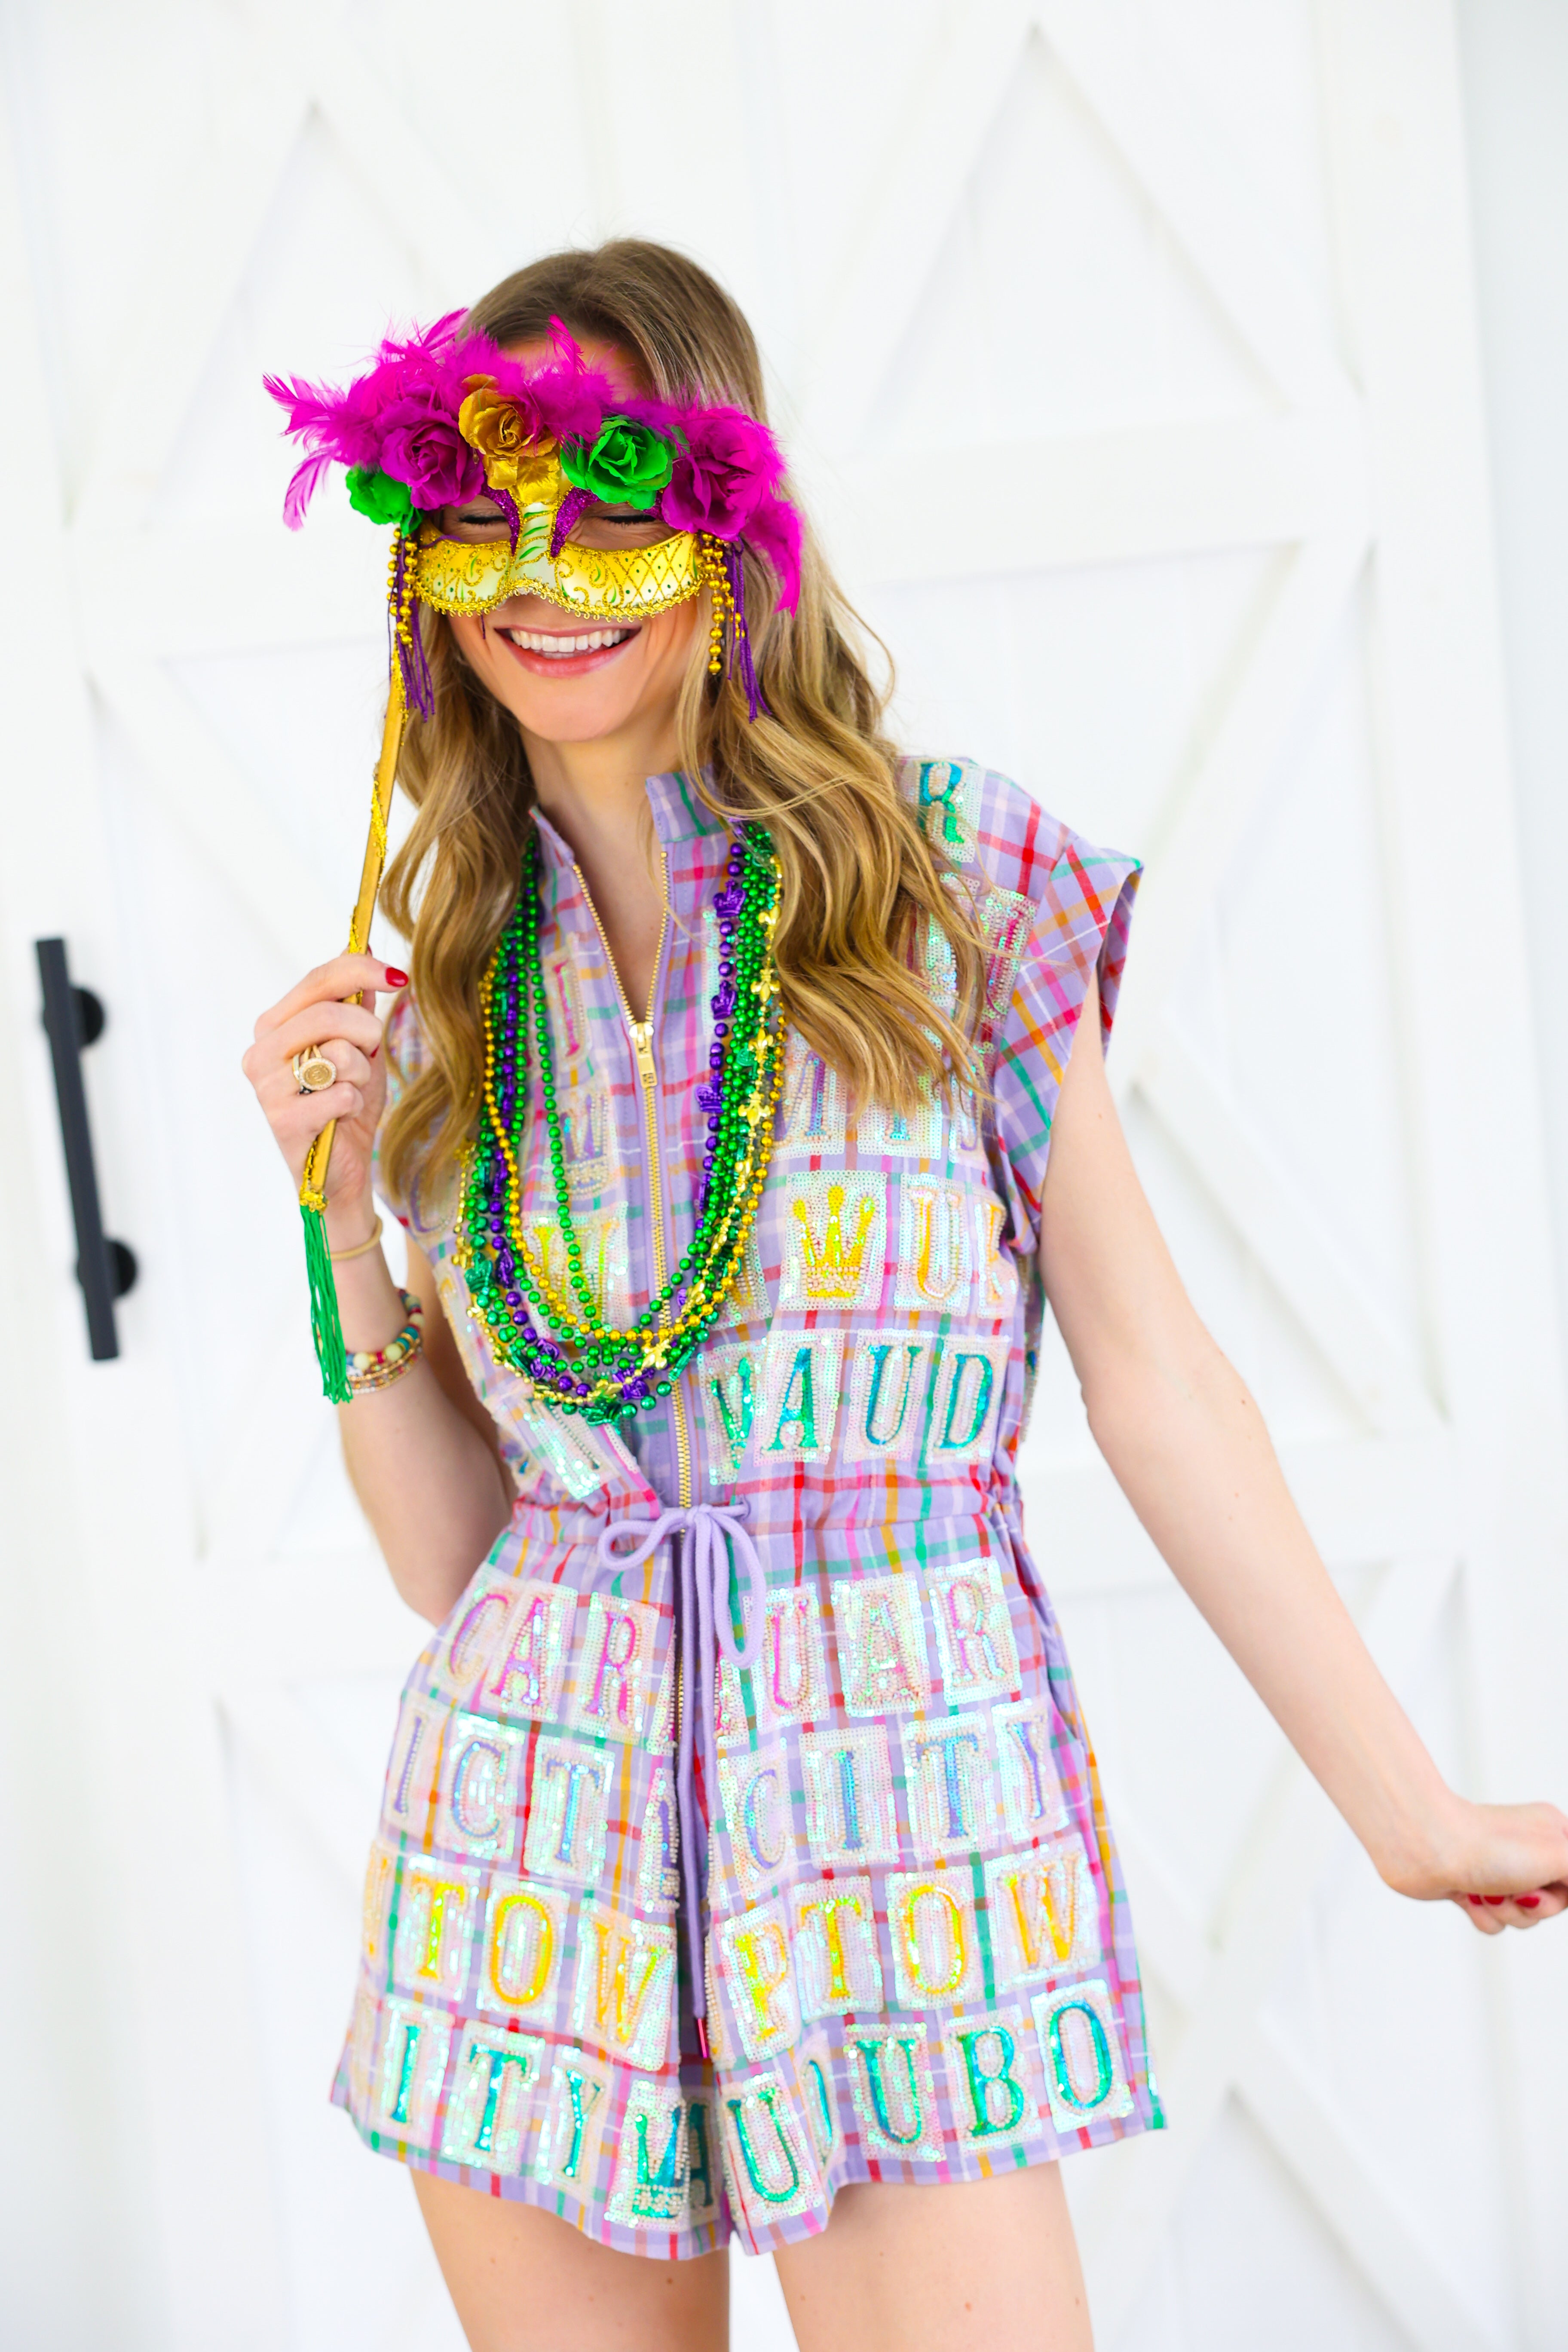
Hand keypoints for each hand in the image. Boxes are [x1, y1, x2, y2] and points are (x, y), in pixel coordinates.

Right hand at [242, 954, 403, 1225]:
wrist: (344, 1166)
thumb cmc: (347, 1103)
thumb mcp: (359, 1046)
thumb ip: (356, 1001)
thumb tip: (362, 945)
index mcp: (275, 1025)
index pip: (317, 981)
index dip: (361, 970)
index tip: (399, 977)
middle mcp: (261, 1051)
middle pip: (327, 1012)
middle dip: (366, 1032)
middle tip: (370, 1054)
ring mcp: (267, 1087)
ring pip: (337, 1053)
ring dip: (361, 1073)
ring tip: (348, 1089)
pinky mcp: (283, 1120)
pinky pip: (342, 1094)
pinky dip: (354, 1104)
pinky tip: (341, 1117)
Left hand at [1380, 1793, 1567, 1931]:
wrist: (1425, 1846)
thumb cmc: (1492, 1846)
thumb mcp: (1559, 1855)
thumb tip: (1566, 1889)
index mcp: (1551, 1831)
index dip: (1563, 1891)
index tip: (1548, 1884)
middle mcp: (1524, 1848)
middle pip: (1552, 1902)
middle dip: (1535, 1907)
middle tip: (1517, 1891)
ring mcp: (1496, 1868)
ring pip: (1523, 1915)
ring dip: (1507, 1912)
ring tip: (1486, 1892)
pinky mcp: (1470, 1887)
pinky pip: (1493, 1921)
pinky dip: (1483, 1916)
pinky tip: (1469, 1897)